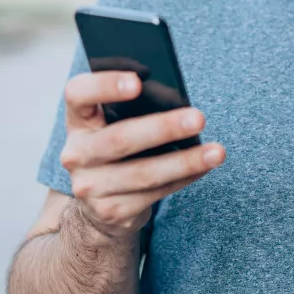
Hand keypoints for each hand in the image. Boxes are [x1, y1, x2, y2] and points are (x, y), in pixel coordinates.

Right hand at [58, 71, 225, 239]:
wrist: (98, 208)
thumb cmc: (117, 152)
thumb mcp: (112, 126)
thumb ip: (132, 110)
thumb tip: (177, 99)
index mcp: (78, 122)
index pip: (78, 94)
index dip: (104, 85)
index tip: (138, 82)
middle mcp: (77, 154)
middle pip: (119, 138)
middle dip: (163, 128)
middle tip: (199, 118)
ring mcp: (91, 186)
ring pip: (143, 173)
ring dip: (185, 161)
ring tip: (216, 152)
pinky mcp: (111, 211)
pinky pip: (155, 193)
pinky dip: (184, 178)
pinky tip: (204, 167)